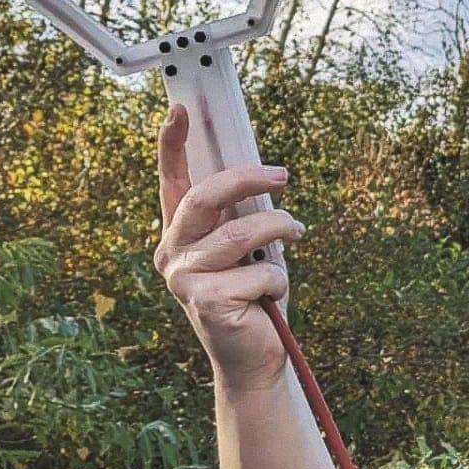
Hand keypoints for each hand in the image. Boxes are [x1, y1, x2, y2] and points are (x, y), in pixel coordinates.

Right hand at [154, 104, 304, 389]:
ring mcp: (184, 279)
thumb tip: (265, 177)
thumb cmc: (253, 296)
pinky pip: (259, 273)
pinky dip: (278, 280)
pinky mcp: (206, 303)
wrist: (253, 358)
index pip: (172, 182)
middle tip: (282, 175)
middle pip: (204, 198)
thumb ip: (242, 217)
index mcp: (179, 234)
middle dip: (247, 178)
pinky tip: (270, 298)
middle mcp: (172, 253)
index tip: (178, 109)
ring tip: (297, 233)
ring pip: (240, 234)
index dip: (171, 144)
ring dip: (279, 231)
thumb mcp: (247, 249)